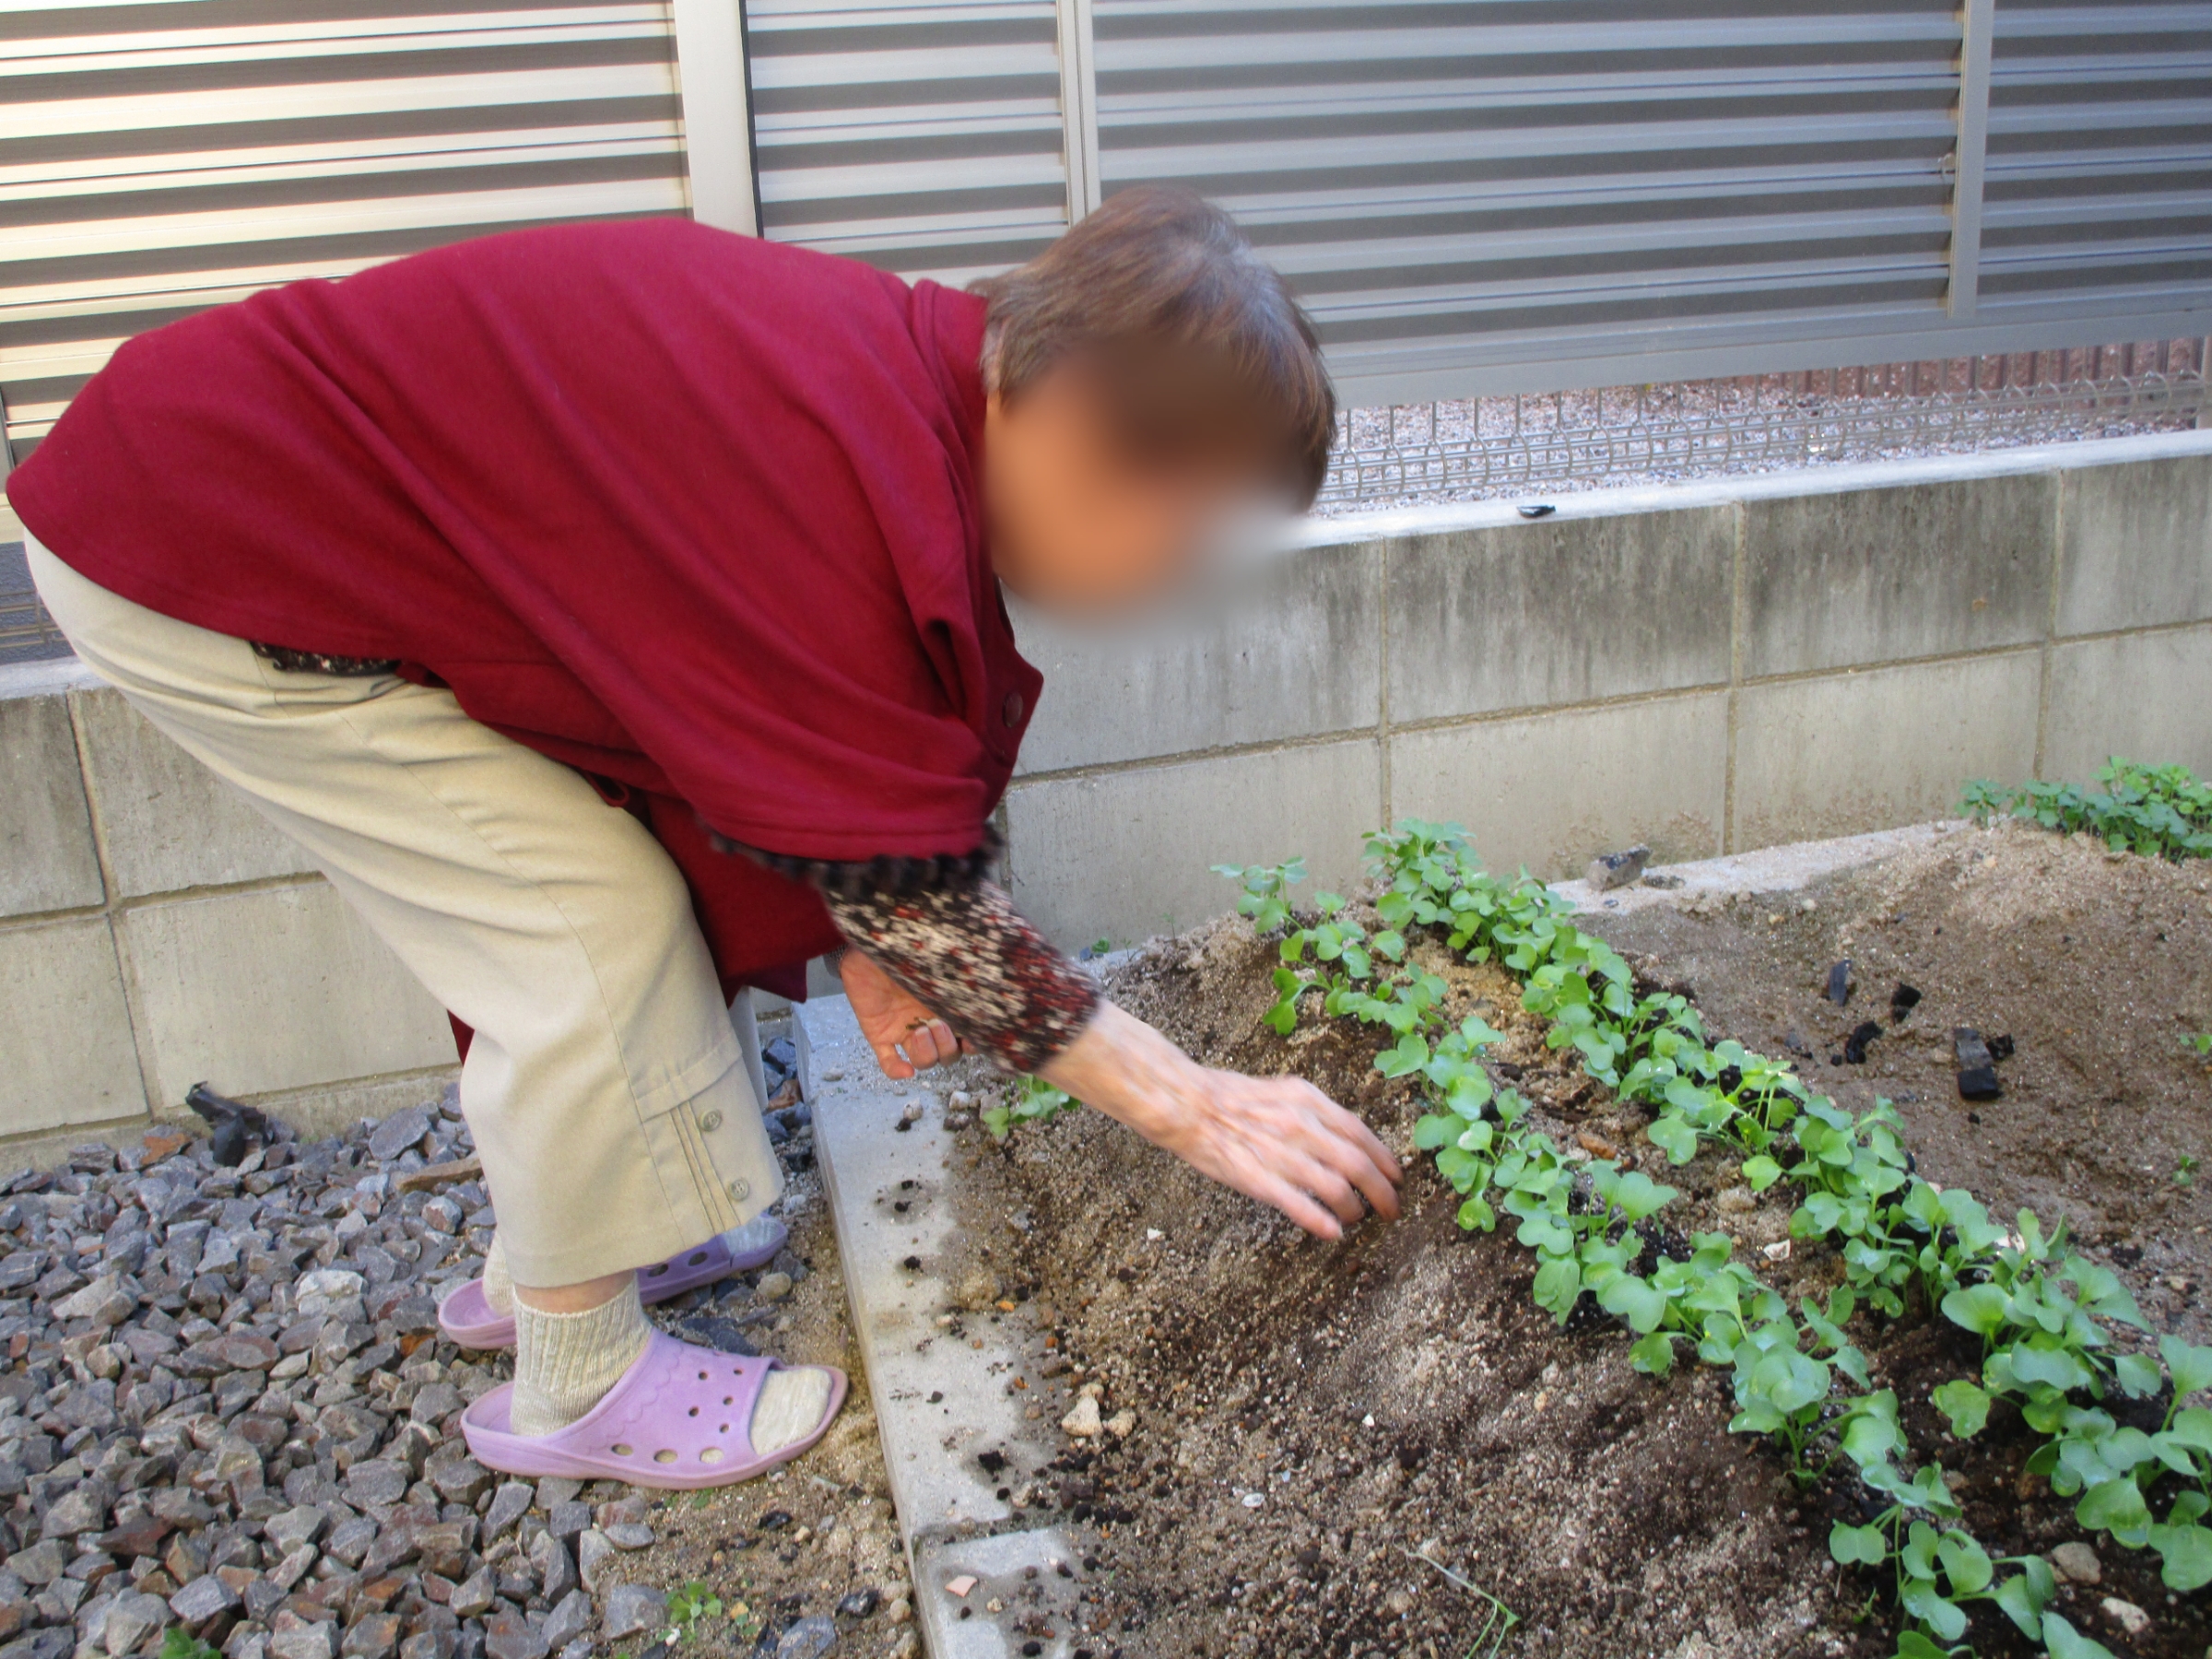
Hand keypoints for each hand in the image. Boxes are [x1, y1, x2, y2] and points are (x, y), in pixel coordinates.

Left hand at [839, 950, 961, 1079]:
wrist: (869, 941)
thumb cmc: (907, 944)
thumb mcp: (935, 956)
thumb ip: (954, 969)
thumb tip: (983, 974)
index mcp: (944, 1006)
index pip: (967, 1036)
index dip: (974, 1043)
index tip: (973, 1035)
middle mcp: (927, 1022)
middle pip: (948, 1054)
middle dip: (947, 1046)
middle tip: (936, 1024)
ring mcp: (903, 1030)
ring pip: (924, 1061)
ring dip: (926, 1053)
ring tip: (916, 1032)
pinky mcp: (879, 1033)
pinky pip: (888, 1061)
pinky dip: (896, 1070)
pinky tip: (905, 1070)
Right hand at [1044, 1003, 1400, 1239]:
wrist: (1187, 1105)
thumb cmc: (1230, 1097)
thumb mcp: (1282, 1091)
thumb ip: (1314, 1113)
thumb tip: (1344, 1137)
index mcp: (1309, 1101)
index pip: (1361, 1133)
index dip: (1385, 1159)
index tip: (1397, 1176)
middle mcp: (1302, 1126)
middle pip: (1358, 1165)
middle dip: (1382, 1191)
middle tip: (1391, 1209)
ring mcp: (1282, 1154)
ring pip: (1337, 1189)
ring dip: (1354, 1209)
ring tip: (1357, 1218)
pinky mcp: (1260, 1180)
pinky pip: (1302, 1207)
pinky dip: (1324, 1223)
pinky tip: (1333, 1232)